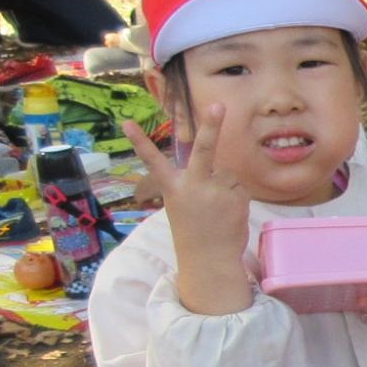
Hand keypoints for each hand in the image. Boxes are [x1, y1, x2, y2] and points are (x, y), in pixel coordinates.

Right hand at [122, 110, 252, 314]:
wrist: (209, 261)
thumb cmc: (194, 232)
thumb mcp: (184, 205)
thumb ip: (195, 183)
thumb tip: (219, 170)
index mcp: (173, 188)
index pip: (152, 161)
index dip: (139, 142)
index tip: (126, 123)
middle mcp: (193, 186)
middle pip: (204, 150)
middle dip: (211, 125)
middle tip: (219, 105)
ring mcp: (217, 191)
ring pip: (227, 175)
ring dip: (226, 189)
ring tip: (218, 211)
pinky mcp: (236, 197)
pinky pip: (240, 188)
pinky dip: (237, 199)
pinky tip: (229, 215)